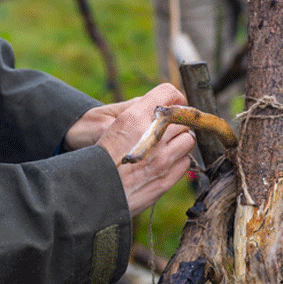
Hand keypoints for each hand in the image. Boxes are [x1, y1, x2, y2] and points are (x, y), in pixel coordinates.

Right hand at [84, 84, 196, 217]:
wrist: (93, 191)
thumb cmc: (99, 156)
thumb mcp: (109, 122)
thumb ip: (137, 109)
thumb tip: (166, 101)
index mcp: (134, 118)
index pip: (167, 92)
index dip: (173, 98)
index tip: (173, 104)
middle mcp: (151, 136)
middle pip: (181, 118)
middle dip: (177, 122)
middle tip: (167, 129)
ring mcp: (161, 159)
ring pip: (188, 139)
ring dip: (180, 141)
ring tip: (167, 146)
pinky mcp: (165, 179)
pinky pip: (185, 163)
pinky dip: (178, 161)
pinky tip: (164, 163)